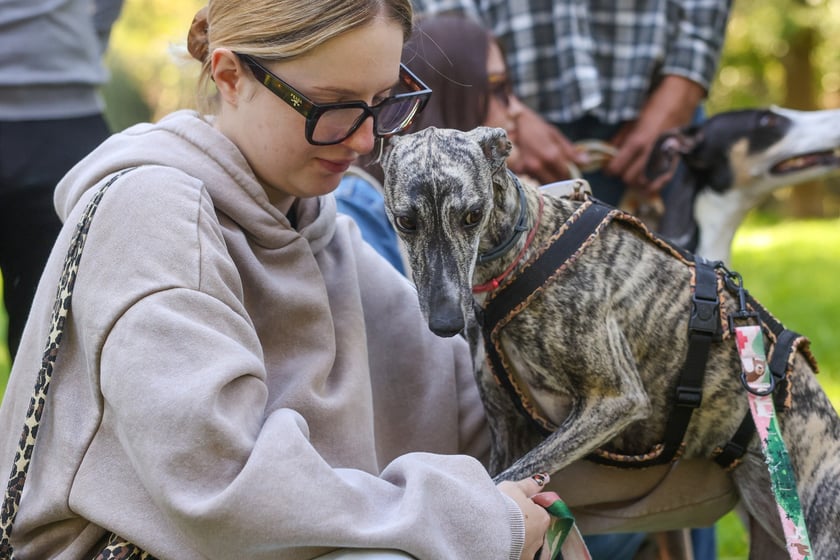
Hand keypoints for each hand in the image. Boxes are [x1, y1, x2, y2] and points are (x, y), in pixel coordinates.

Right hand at [497, 474, 551, 559]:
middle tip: (505, 516)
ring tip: (500, 528)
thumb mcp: (515, 488)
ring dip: (516, 537)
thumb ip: (530, 485)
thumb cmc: (502, 506)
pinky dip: (509, 546)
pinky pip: (516, 552)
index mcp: (542, 519)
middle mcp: (539, 538)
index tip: (513, 504)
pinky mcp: (517, 559)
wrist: (485, 528)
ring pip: (524, 542)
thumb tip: (544, 478)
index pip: (539, 512)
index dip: (526, 507)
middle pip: (533, 528)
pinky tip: (499, 540)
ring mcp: (528, 552)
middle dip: (522, 524)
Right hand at [510, 106, 586, 183]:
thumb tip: (586, 162)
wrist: (513, 123)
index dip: (571, 175)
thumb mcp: (555, 135)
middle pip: (555, 183)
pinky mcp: (520, 170)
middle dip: (561, 181)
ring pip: (544, 183)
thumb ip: (570, 151)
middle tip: (564, 175)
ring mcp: (528, 169)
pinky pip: (533, 178)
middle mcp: (539, 165)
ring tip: (550, 170)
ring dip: (550, 179)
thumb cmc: (536, 127)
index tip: (573, 173)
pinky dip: (538, 176)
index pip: (566, 174)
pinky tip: (539, 167)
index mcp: (551, 155)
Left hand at [606, 75, 704, 192]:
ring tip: (632, 176)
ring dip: (636, 182)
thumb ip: (620, 137)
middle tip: (621, 170)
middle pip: (629, 178)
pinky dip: (654, 186)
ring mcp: (664, 157)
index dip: (609, 170)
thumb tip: (608, 151)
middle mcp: (650, 152)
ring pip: (644, 183)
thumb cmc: (655, 105)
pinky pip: (663, 180)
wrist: (681, 97)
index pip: (617, 167)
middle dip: (622, 176)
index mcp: (637, 141)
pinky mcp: (675, 158)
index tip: (608, 168)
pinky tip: (647, 185)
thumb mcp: (632, 119)